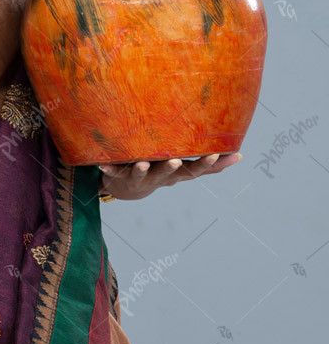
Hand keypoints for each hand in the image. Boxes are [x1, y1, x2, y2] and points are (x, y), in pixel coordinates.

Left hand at [97, 152, 242, 200]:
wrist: (127, 189)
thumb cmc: (160, 170)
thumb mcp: (183, 169)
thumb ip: (206, 164)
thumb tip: (240, 154)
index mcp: (175, 174)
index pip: (194, 170)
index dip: (207, 165)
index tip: (220, 154)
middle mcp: (159, 178)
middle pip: (168, 174)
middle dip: (172, 168)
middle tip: (176, 160)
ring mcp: (140, 179)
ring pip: (142, 175)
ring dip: (141, 169)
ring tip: (141, 162)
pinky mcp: (120, 177)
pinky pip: (113, 173)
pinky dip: (109, 170)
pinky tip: (102, 165)